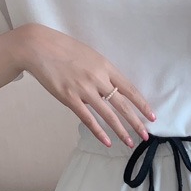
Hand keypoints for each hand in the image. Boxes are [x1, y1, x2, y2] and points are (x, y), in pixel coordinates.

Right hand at [15, 24, 155, 147]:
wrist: (39, 47)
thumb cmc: (64, 48)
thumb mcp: (90, 55)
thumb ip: (102, 71)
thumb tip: (110, 88)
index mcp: (106, 66)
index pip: (129, 89)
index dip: (142, 104)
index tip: (151, 116)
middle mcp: (98, 79)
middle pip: (122, 105)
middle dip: (136, 122)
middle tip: (146, 136)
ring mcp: (84, 90)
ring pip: (108, 115)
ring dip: (121, 131)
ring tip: (130, 143)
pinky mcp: (69, 98)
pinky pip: (88, 119)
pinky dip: (99, 132)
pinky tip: (107, 142)